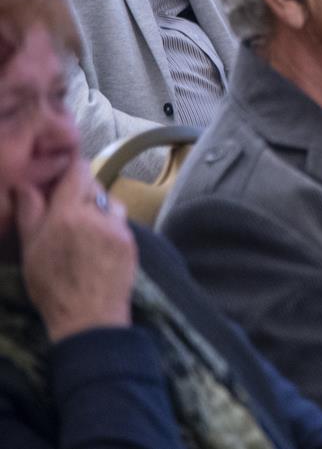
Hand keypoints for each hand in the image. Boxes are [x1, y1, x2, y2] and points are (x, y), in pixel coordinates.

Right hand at [13, 160, 135, 341]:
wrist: (89, 317)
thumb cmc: (52, 286)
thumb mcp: (31, 249)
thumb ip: (30, 212)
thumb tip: (26, 183)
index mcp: (67, 214)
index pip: (78, 170)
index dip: (70, 168)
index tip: (61, 174)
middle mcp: (96, 214)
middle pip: (93, 183)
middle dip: (80, 190)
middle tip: (66, 206)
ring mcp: (118, 227)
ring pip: (108, 201)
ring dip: (96, 206)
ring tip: (81, 227)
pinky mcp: (131, 239)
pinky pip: (118, 220)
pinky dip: (108, 223)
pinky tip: (96, 241)